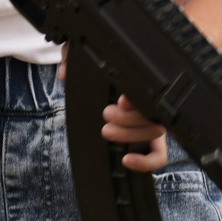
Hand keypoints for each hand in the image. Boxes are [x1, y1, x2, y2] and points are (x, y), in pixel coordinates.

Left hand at [52, 63, 171, 172]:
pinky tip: (126, 159)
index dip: (136, 98)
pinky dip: (145, 162)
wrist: (101, 103)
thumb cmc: (98, 81)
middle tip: (107, 114)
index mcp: (140, 84)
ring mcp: (151, 126)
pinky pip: (157, 158)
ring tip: (107, 130)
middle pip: (153, 112)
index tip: (121, 100)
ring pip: (154, 132)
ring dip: (130, 134)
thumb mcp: (85, 65)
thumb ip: (74, 58)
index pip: (152, 89)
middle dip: (129, 117)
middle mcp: (151, 104)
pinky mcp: (149, 147)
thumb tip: (65, 72)